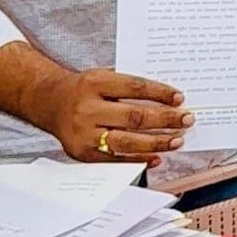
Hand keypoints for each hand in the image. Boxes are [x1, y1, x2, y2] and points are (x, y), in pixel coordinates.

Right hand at [30, 68, 191, 166]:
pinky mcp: (83, 153)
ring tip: (177, 140)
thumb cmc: (84, 89)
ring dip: (157, 142)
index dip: (160, 93)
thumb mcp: (103, 77)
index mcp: (95, 83)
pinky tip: (157, 157)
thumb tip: (168, 99)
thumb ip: (129, 86)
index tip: (179, 98)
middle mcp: (87, 109)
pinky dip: (139, 159)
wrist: (50, 102)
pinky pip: (116, 159)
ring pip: (127, 141)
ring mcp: (85, 133)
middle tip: (187, 119)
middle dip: (165, 119)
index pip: (134, 87)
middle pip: (134, 116)